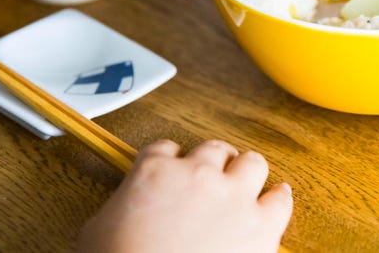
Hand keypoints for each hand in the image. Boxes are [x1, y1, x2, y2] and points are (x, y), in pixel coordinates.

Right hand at [78, 140, 292, 252]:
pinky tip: (276, 199)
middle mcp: (197, 175)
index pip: (165, 148)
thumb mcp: (99, 230)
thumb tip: (133, 208)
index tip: (174, 173)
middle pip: (213, 150)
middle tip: (210, 182)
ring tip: (243, 187)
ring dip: (245, 174)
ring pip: (251, 163)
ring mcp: (232, 198)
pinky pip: (279, 199)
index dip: (170, 161)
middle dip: (212, 165)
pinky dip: (278, 199)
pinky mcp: (259, 227)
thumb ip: (123, 205)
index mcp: (154, 172)